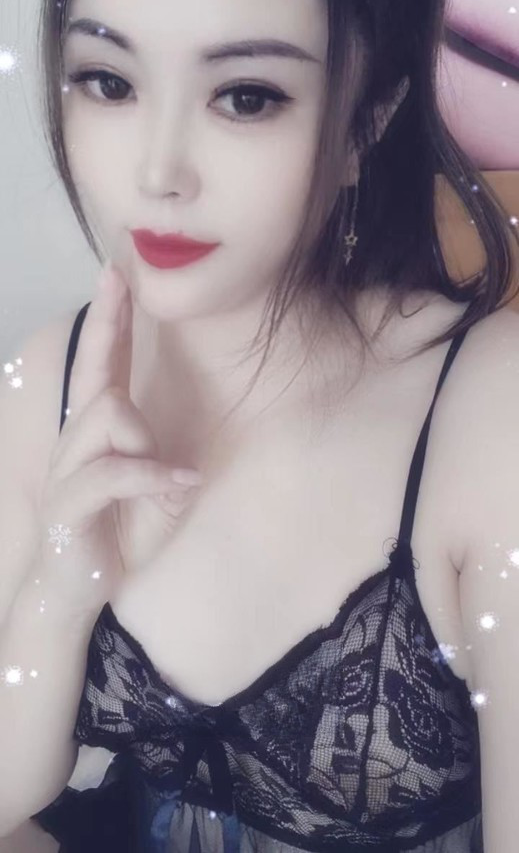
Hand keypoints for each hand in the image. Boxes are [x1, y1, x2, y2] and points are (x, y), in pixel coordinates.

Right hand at [34, 263, 202, 616]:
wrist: (73, 592)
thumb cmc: (114, 534)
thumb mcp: (151, 496)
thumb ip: (164, 468)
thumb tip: (187, 468)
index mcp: (97, 433)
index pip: (102, 366)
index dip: (110, 321)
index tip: (116, 275)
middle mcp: (76, 442)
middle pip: (96, 374)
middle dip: (109, 325)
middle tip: (117, 281)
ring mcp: (68, 470)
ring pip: (107, 415)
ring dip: (146, 440)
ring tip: (169, 477)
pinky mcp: (69, 504)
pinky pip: (112, 472)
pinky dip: (152, 476)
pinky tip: (179, 485)